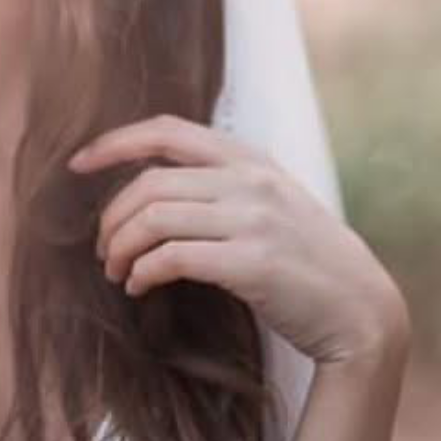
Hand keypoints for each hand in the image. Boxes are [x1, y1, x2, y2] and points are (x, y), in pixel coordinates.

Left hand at [68, 113, 409, 366]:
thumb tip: (154, 189)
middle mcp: (249, 180)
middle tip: (102, 249)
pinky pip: (171, 258)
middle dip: (111, 216)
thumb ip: (225, 184)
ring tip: (116, 271)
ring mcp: (252, 219)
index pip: (167, 130)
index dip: (115, 142)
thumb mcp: (273, 201)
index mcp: (250, 159)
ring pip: (154, 218)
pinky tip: (139, 287)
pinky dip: (142, 272)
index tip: (78, 164)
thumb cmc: (308, 260)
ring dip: (120, 247)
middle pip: (150, 182)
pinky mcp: (252, 262)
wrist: (361, 309)